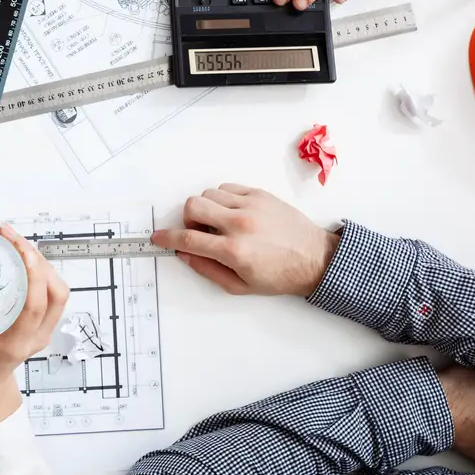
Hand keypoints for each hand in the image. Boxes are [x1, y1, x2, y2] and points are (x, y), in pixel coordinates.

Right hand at [0, 224, 68, 425]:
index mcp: (15, 344)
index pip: (35, 307)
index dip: (34, 275)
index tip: (20, 250)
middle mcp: (36, 336)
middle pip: (55, 293)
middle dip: (39, 260)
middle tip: (12, 239)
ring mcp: (44, 330)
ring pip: (59, 291)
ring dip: (43, 264)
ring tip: (17, 243)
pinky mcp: (45, 322)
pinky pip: (54, 293)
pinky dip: (43, 272)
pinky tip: (23, 258)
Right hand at [152, 183, 338, 297]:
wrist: (315, 259)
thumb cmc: (280, 276)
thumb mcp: (240, 286)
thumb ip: (207, 269)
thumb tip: (185, 254)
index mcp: (234, 251)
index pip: (188, 239)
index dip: (167, 238)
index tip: (159, 237)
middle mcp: (240, 224)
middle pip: (193, 206)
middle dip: (188, 220)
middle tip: (200, 232)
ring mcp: (251, 206)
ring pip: (209, 194)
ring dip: (207, 209)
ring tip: (220, 223)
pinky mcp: (260, 194)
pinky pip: (228, 188)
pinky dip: (223, 199)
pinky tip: (233, 213)